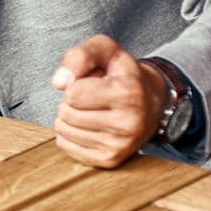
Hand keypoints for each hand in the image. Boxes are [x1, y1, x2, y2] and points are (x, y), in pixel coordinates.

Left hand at [50, 34, 165, 168]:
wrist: (152, 101)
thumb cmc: (122, 73)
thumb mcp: (106, 50)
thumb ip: (79, 56)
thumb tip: (59, 83)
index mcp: (128, 94)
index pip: (73, 94)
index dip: (76, 84)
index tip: (94, 82)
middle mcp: (128, 124)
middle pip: (67, 113)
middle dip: (71, 101)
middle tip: (91, 97)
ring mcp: (121, 146)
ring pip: (64, 131)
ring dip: (69, 117)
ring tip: (91, 110)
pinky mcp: (110, 160)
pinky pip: (66, 146)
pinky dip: (70, 134)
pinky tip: (88, 125)